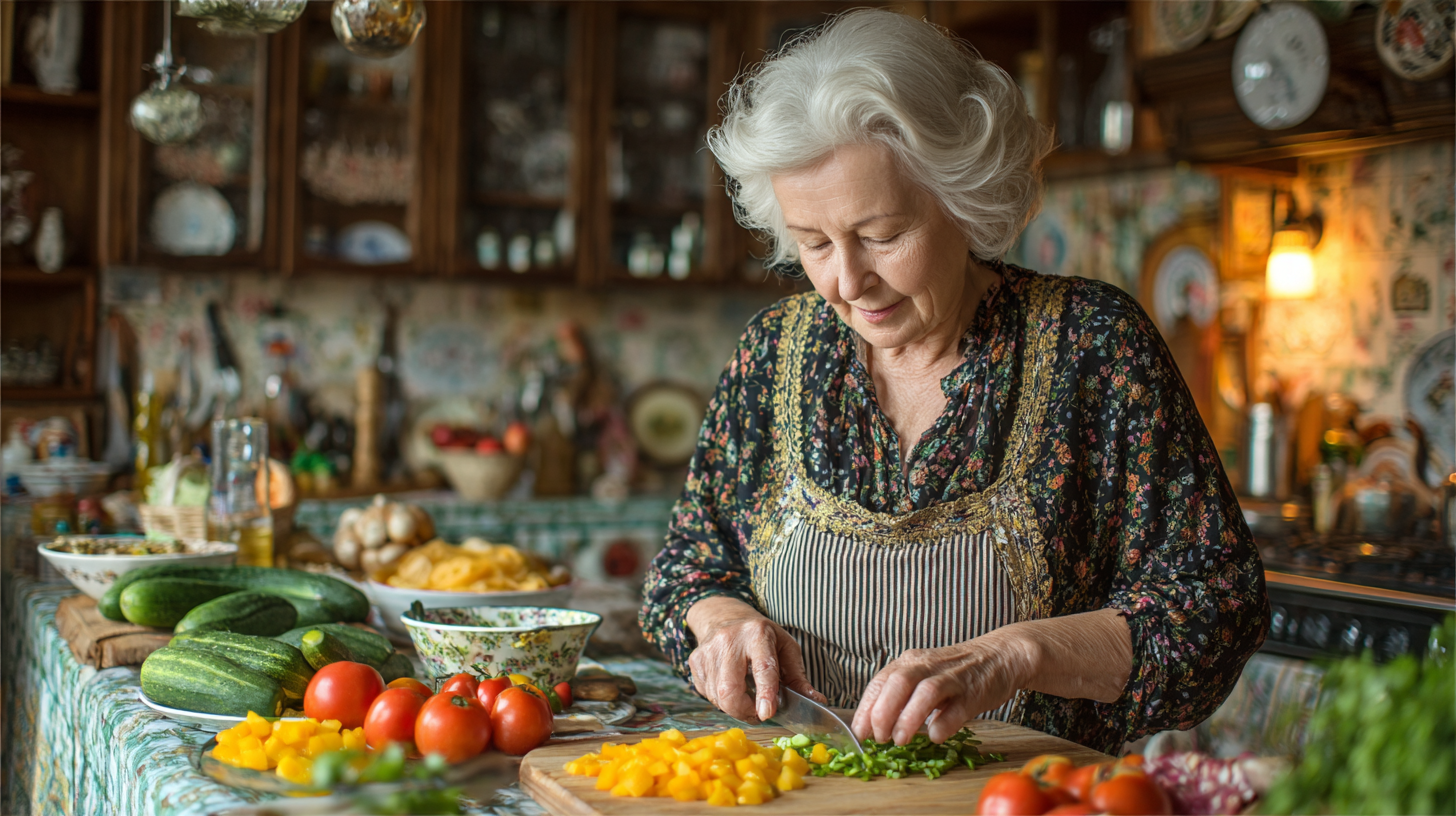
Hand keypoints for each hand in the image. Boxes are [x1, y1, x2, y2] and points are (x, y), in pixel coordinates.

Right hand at [685, 595, 825, 722]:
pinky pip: (706, 694)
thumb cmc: (761, 636)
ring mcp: (708, 651)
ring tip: (745, 696)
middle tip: (757, 713)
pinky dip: (720, 699)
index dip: (765, 693)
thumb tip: (818, 701)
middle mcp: (729, 640)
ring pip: (717, 697)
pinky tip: (729, 685)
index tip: (767, 713)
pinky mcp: (695, 661)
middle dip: (744, 711)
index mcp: (757, 634)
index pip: (762, 667)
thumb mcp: (786, 648)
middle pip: (730, 689)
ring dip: (734, 707)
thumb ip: (798, 677)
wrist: (723, 616)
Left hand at [852, 632, 1030, 745]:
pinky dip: (945, 722)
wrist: (1001, 656)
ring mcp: (952, 677)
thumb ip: (901, 696)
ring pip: (925, 692)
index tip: (858, 732)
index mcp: (909, 662)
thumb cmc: (956, 673)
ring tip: (899, 740)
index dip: (866, 708)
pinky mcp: (974, 691)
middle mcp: (927, 665)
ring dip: (908, 718)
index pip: (879, 682)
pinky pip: (958, 707)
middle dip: (882, 712)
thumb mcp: (923, 677)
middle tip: (878, 738)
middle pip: (897, 683)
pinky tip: (935, 736)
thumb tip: (875, 726)